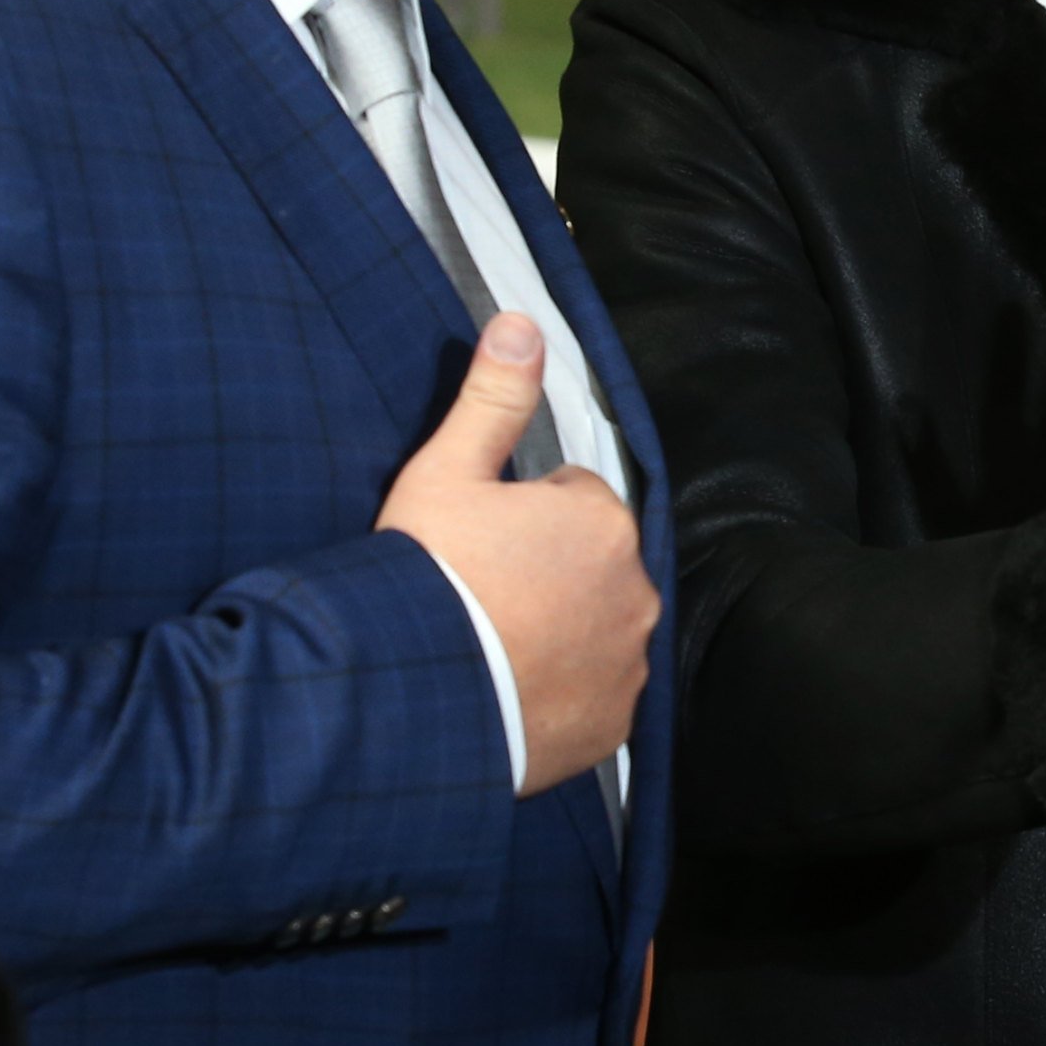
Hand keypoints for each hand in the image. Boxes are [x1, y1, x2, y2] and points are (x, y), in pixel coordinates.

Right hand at [377, 314, 655, 789]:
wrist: (410, 694)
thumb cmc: (426, 576)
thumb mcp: (446, 474)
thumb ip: (494, 397)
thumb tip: (522, 323)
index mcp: (602, 522)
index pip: (572, 502)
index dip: (520, 517)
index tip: (478, 544)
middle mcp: (635, 591)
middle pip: (591, 566)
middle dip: (550, 573)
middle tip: (481, 595)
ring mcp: (628, 662)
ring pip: (598, 628)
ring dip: (561, 631)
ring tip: (491, 644)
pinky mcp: (615, 722)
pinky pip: (596, 693)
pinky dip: (564, 690)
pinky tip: (510, 689)